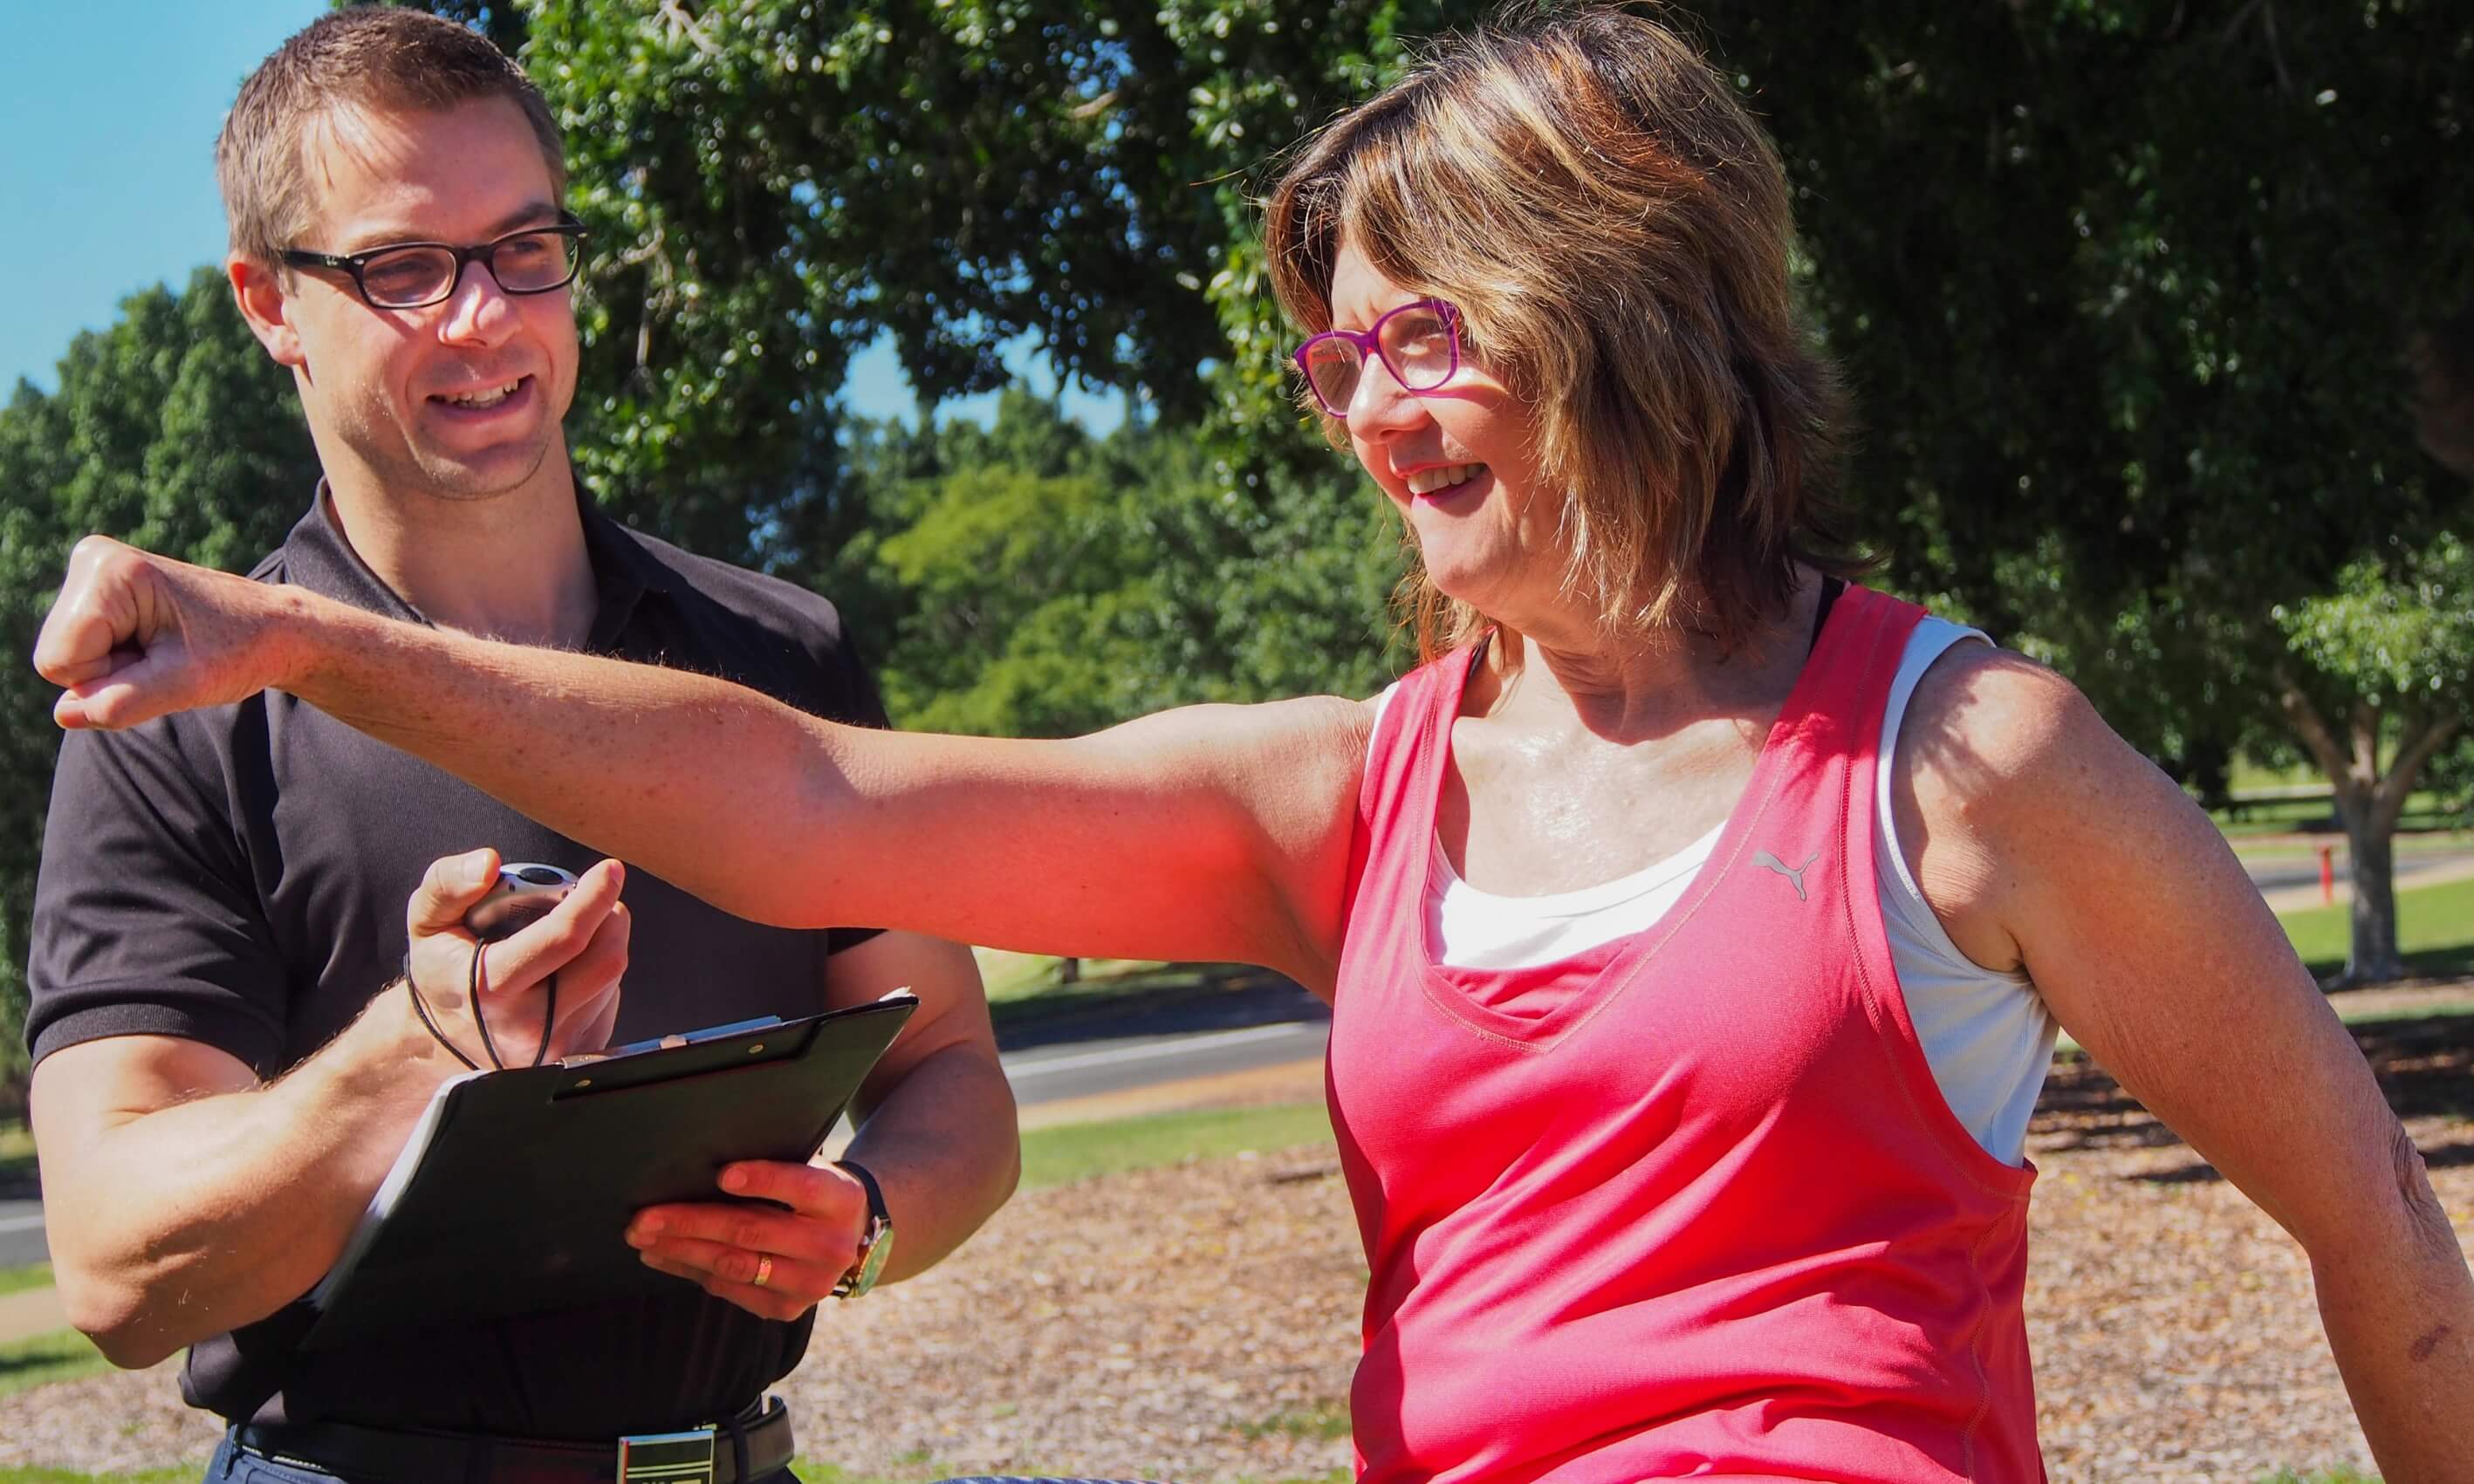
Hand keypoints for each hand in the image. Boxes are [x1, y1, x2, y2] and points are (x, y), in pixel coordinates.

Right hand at [32, 536, 299, 731]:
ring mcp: (92, 574)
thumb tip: (62, 714)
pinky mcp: (98, 590)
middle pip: (57, 658)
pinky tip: (155, 645)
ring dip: (115, 670)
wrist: (273, 627)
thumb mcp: (185, 685)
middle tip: (166, 658)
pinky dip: (117, 661)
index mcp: (109, 572)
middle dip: (109, 674)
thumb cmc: (240, 650)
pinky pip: (80, 651)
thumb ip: (120, 703)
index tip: (164, 660)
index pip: (60, 662)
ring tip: (164, 650)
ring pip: (66, 658)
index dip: (108, 680)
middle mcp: (92, 561)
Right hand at [403, 849, 628, 1065]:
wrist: (436, 1040)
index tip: (609, 869)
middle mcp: (527, 1026)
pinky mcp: (574, 1057)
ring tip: (574, 934)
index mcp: (491, 988)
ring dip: (606, 946)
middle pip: (605, 961)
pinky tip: (570, 971)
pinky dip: (601, 977)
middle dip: (611, 919)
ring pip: (611, 981)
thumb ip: (448, 884)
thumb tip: (489, 862)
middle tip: (598, 900)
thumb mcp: (426, 921)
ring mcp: (554, 1049)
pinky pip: (609, 1004)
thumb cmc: (440, 970)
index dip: (594, 898)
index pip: (564, 938)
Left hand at [626, 1159, 870, 1320]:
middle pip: (752, 1231)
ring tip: (643, 1237)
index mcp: (840, 1200)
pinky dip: (690, 1271)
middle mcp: (831, 1247)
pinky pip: (729, 1289)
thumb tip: (705, 1164)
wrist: (850, 1240)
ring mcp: (810, 1285)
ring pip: (733, 1265)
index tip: (722, 1176)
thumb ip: (776, 1167)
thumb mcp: (812, 1169)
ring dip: (681, 1250)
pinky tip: (663, 1255)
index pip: (802, 1186)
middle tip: (645, 1217)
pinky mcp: (786, 1309)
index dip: (763, 1180)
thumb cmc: (813, 1193)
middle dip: (691, 1222)